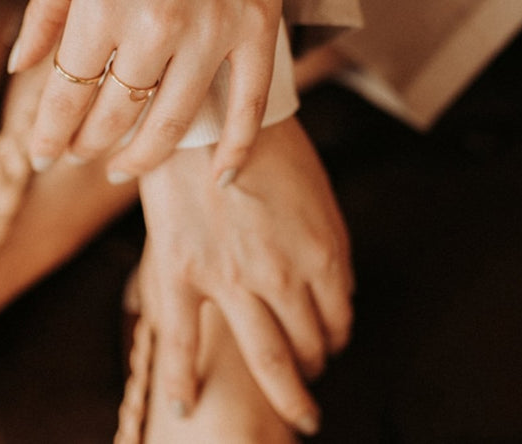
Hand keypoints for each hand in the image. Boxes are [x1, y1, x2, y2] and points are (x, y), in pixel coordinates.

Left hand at [7, 0, 303, 182]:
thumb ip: (47, 8)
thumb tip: (20, 67)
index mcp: (101, 0)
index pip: (66, 92)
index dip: (48, 131)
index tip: (39, 154)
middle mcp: (153, 25)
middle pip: (113, 115)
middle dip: (86, 145)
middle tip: (77, 155)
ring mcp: (212, 29)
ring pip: (173, 124)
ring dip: (141, 157)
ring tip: (123, 168)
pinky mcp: (258, 25)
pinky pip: (248, 105)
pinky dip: (233, 148)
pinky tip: (217, 175)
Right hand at [137, 117, 353, 433]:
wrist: (210, 111)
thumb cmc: (268, 144)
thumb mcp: (318, 192)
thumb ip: (330, 246)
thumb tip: (336, 292)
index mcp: (321, 253)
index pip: (339, 319)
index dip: (336, 337)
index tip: (329, 344)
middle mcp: (282, 276)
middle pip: (308, 345)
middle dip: (314, 367)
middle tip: (310, 379)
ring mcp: (231, 279)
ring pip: (268, 360)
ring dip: (285, 393)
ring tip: (290, 411)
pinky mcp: (182, 272)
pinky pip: (182, 341)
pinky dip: (182, 381)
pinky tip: (184, 405)